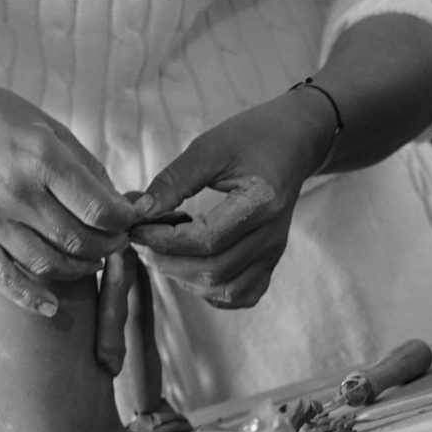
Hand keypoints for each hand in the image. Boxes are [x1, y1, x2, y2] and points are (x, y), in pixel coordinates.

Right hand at [0, 79, 141, 318]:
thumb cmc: (7, 122)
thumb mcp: (55, 132)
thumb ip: (90, 171)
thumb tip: (126, 207)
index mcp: (43, 159)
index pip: (99, 209)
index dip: (124, 221)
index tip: (132, 219)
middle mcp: (16, 191)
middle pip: (77, 239)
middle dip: (108, 245)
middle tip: (116, 240)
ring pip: (47, 263)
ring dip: (79, 268)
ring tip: (93, 258)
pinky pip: (1, 277)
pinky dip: (28, 296)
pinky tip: (51, 307)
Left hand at [129, 90, 335, 307]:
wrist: (295, 141)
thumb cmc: (252, 137)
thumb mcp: (210, 147)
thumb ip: (175, 180)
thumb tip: (138, 211)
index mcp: (262, 202)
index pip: (206, 239)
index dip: (164, 240)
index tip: (136, 227)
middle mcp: (272, 235)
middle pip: (213, 271)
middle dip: (168, 262)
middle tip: (142, 240)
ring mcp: (274, 252)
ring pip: (225, 290)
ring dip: (186, 278)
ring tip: (165, 252)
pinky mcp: (271, 260)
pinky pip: (243, 294)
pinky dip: (212, 291)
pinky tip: (193, 267)